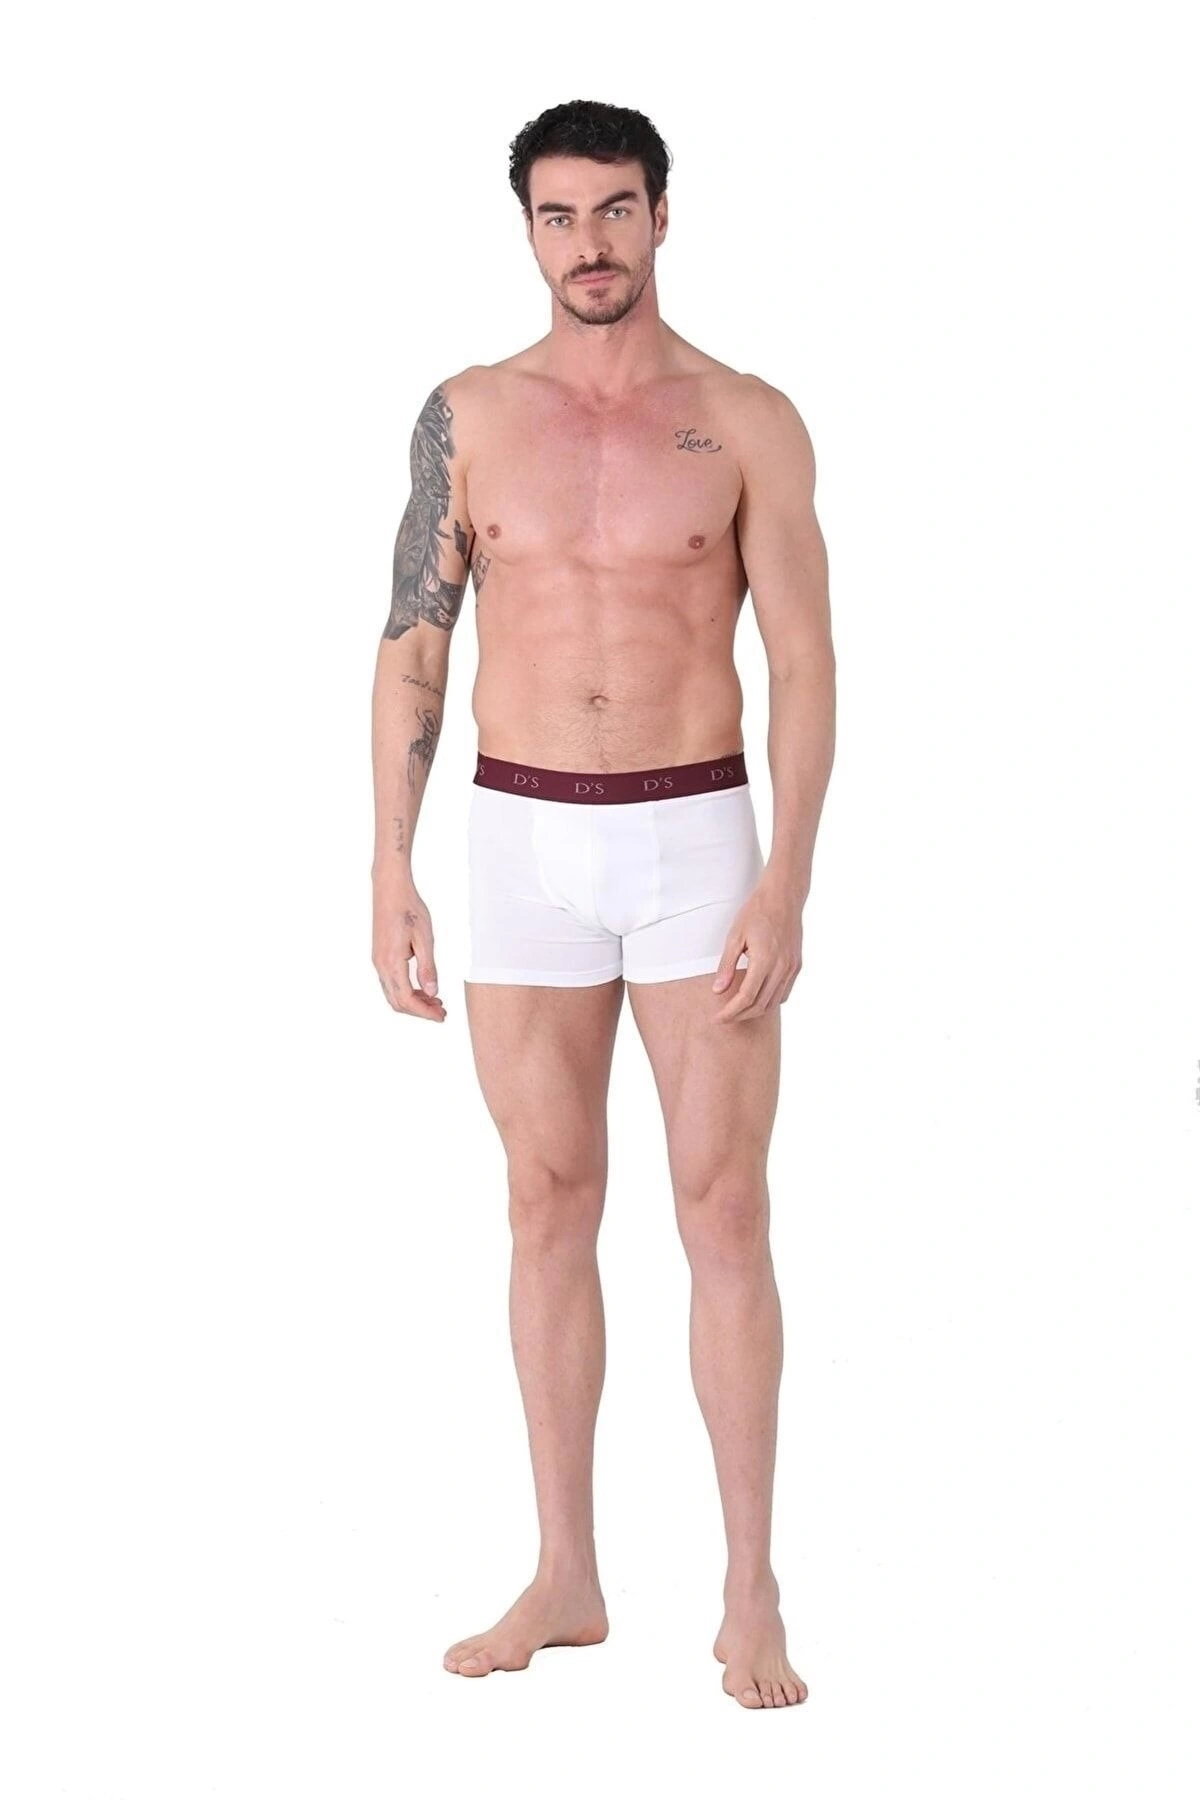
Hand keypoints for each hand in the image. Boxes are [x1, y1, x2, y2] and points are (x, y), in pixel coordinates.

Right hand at [372, 880, 446, 1021]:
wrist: (389, 889)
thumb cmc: (409, 908)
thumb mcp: (425, 938)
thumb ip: (428, 967)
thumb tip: (432, 993)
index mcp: (391, 962)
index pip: (407, 999)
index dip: (425, 1012)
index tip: (441, 1017)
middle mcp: (381, 966)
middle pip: (398, 1001)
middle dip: (420, 1011)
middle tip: (442, 1012)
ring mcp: (378, 962)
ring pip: (393, 994)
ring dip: (414, 1002)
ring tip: (436, 1001)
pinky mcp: (380, 956)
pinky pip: (391, 983)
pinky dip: (407, 991)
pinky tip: (423, 987)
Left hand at [711, 876, 803, 1022]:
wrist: (783, 896)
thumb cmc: (756, 912)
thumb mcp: (734, 936)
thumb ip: (726, 965)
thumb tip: (718, 990)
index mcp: (765, 960)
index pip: (746, 997)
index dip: (730, 1012)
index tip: (717, 1018)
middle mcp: (782, 967)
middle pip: (760, 1005)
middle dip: (740, 1016)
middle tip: (724, 1018)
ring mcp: (792, 968)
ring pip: (774, 1002)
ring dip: (755, 1011)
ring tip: (737, 1011)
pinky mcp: (797, 965)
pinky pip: (784, 992)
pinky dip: (770, 1001)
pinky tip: (757, 998)